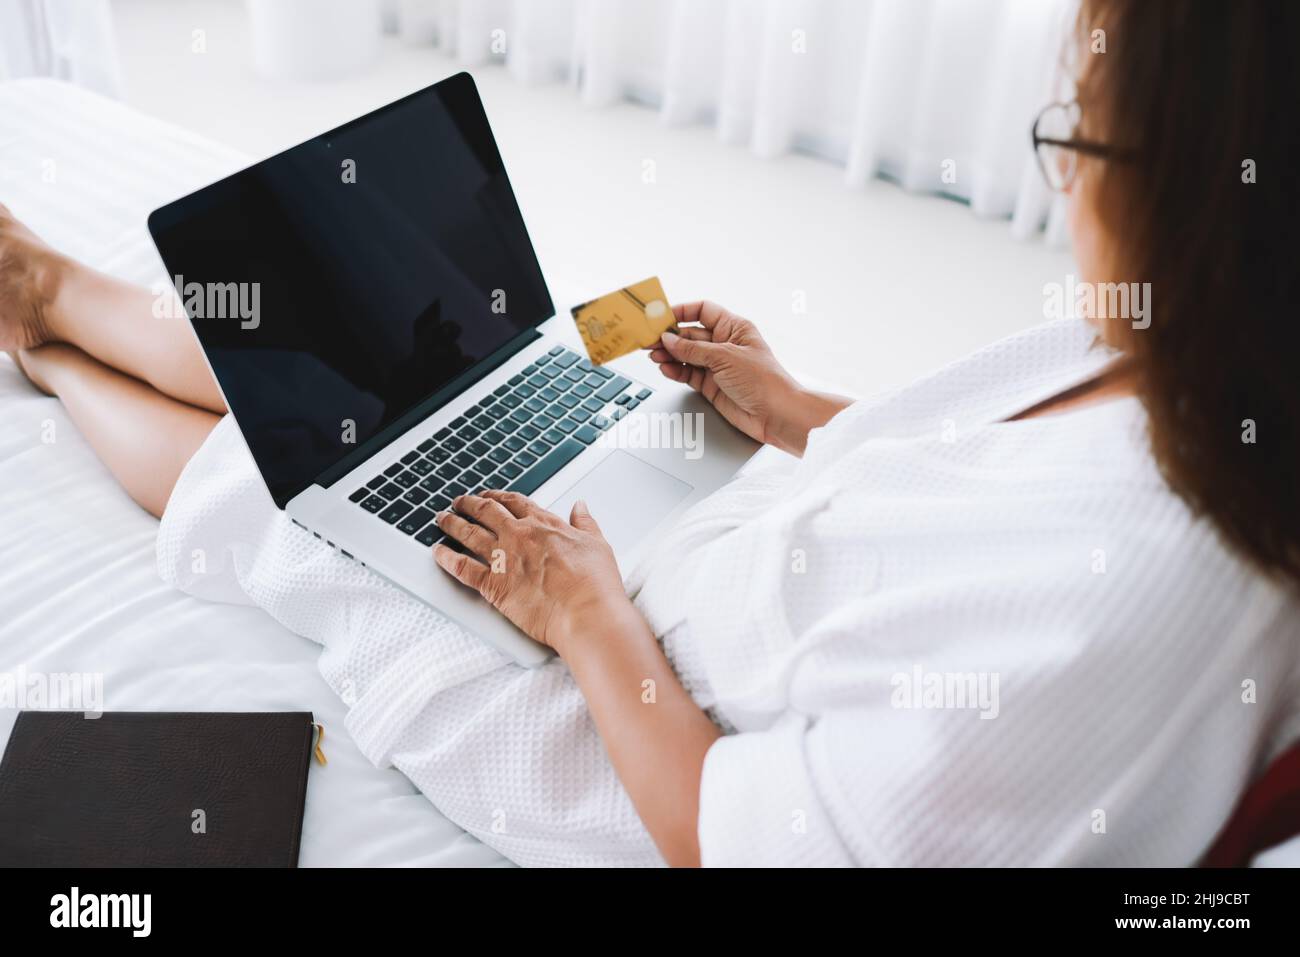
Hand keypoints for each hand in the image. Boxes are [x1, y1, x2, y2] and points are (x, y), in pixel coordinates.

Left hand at [431, 490, 628, 654]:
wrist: (585, 613)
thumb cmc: (595, 584)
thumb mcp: (597, 543)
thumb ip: (585, 522)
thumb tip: (579, 506)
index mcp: (544, 524)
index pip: (515, 502)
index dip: (498, 496)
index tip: (490, 496)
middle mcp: (519, 535)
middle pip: (485, 511)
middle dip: (469, 504)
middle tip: (459, 502)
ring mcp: (503, 558)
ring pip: (468, 533)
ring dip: (452, 523)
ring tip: (441, 519)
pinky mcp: (492, 584)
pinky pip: (461, 567)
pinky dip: (446, 558)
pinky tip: (438, 552)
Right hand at [648, 301, 852, 454]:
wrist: (777, 415)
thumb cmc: (765, 382)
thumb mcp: (725, 357)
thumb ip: (693, 349)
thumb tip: (670, 340)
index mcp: (734, 328)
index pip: (703, 311)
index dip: (682, 311)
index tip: (662, 315)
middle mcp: (725, 345)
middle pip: (690, 334)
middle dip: (670, 336)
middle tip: (650, 338)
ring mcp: (718, 366)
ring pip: (686, 355)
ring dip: (669, 355)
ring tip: (654, 355)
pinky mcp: (712, 385)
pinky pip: (688, 374)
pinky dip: (675, 371)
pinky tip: (666, 368)